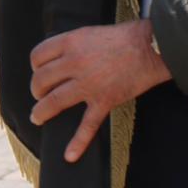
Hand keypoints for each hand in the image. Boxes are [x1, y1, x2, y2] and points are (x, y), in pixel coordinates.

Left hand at [29, 19, 170, 163]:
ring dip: (41, 112)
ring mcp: (89, 84)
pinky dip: (78, 142)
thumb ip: (73, 45)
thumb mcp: (91, 32)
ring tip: (37, 117)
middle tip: (39, 94)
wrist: (152, 47)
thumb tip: (59, 59)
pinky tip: (70, 155)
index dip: (35, 65)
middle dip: (36, 90)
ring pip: (53, 101)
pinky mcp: (104, 100)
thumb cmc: (125, 37)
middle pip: (41, 80)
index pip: (38, 55)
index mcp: (72, 42)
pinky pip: (87, 125)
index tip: (39, 70)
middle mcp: (75, 63)